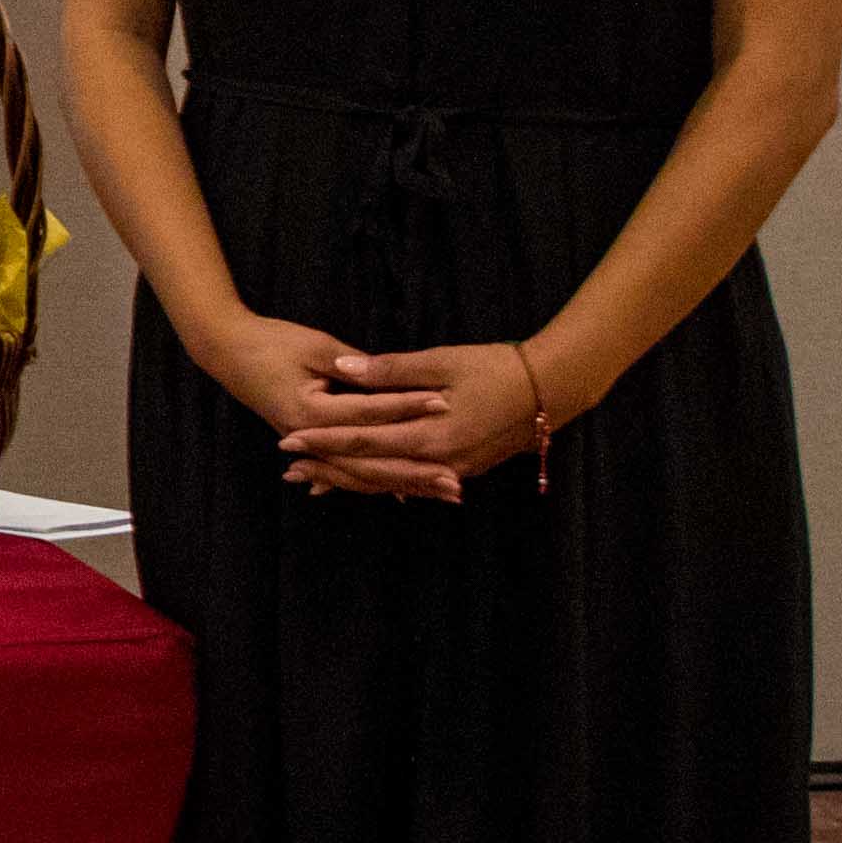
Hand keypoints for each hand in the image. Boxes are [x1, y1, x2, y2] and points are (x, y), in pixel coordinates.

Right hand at [187, 310, 457, 489]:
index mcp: (311, 411)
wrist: (226, 350)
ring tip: (438, 493)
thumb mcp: (315, 345)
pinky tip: (402, 494)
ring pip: (359, 475)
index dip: (407, 407)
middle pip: (368, 463)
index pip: (369, 413)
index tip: (445, 405)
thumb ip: (355, 366)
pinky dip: (374, 481)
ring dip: (400, 485)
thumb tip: (393, 379)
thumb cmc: (270, 341)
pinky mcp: (310, 443)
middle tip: (453, 482)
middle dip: (413, 473)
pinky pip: (347, 470)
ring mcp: (309, 444)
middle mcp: (309, 437)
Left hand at [280, 341, 556, 507]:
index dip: (323, 441)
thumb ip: (391, 369)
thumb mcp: (443, 360)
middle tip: (290, 471)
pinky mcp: (462, 467)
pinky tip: (363, 480)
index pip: (363, 441)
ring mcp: (453, 469)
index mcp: (431, 434)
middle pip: (372, 472)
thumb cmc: (498, 367)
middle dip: (329, 470)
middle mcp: (439, 461)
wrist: (553, 388)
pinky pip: (412, 479)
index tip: (288, 442)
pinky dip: (383, 480)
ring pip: (391, 481)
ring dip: (352, 480)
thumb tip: (343, 366)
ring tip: (314, 481)